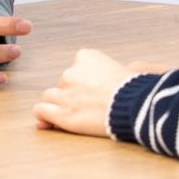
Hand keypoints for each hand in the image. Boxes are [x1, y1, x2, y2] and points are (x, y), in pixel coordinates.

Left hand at [34, 49, 164, 136]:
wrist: (138, 108)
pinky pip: (41, 110)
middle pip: (63, 83)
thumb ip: (115, 69)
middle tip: (90, 107)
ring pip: (50, 96)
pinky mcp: (63, 114)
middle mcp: (71, 72)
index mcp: (86, 57)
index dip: (83, 82)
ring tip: (76, 114)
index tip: (95, 92)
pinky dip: (44, 116)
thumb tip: (127, 68)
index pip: (75, 68)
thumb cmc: (138, 92)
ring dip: (59, 104)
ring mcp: (66, 94)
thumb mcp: (128, 69)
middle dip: (72, 94)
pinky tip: (51, 121)